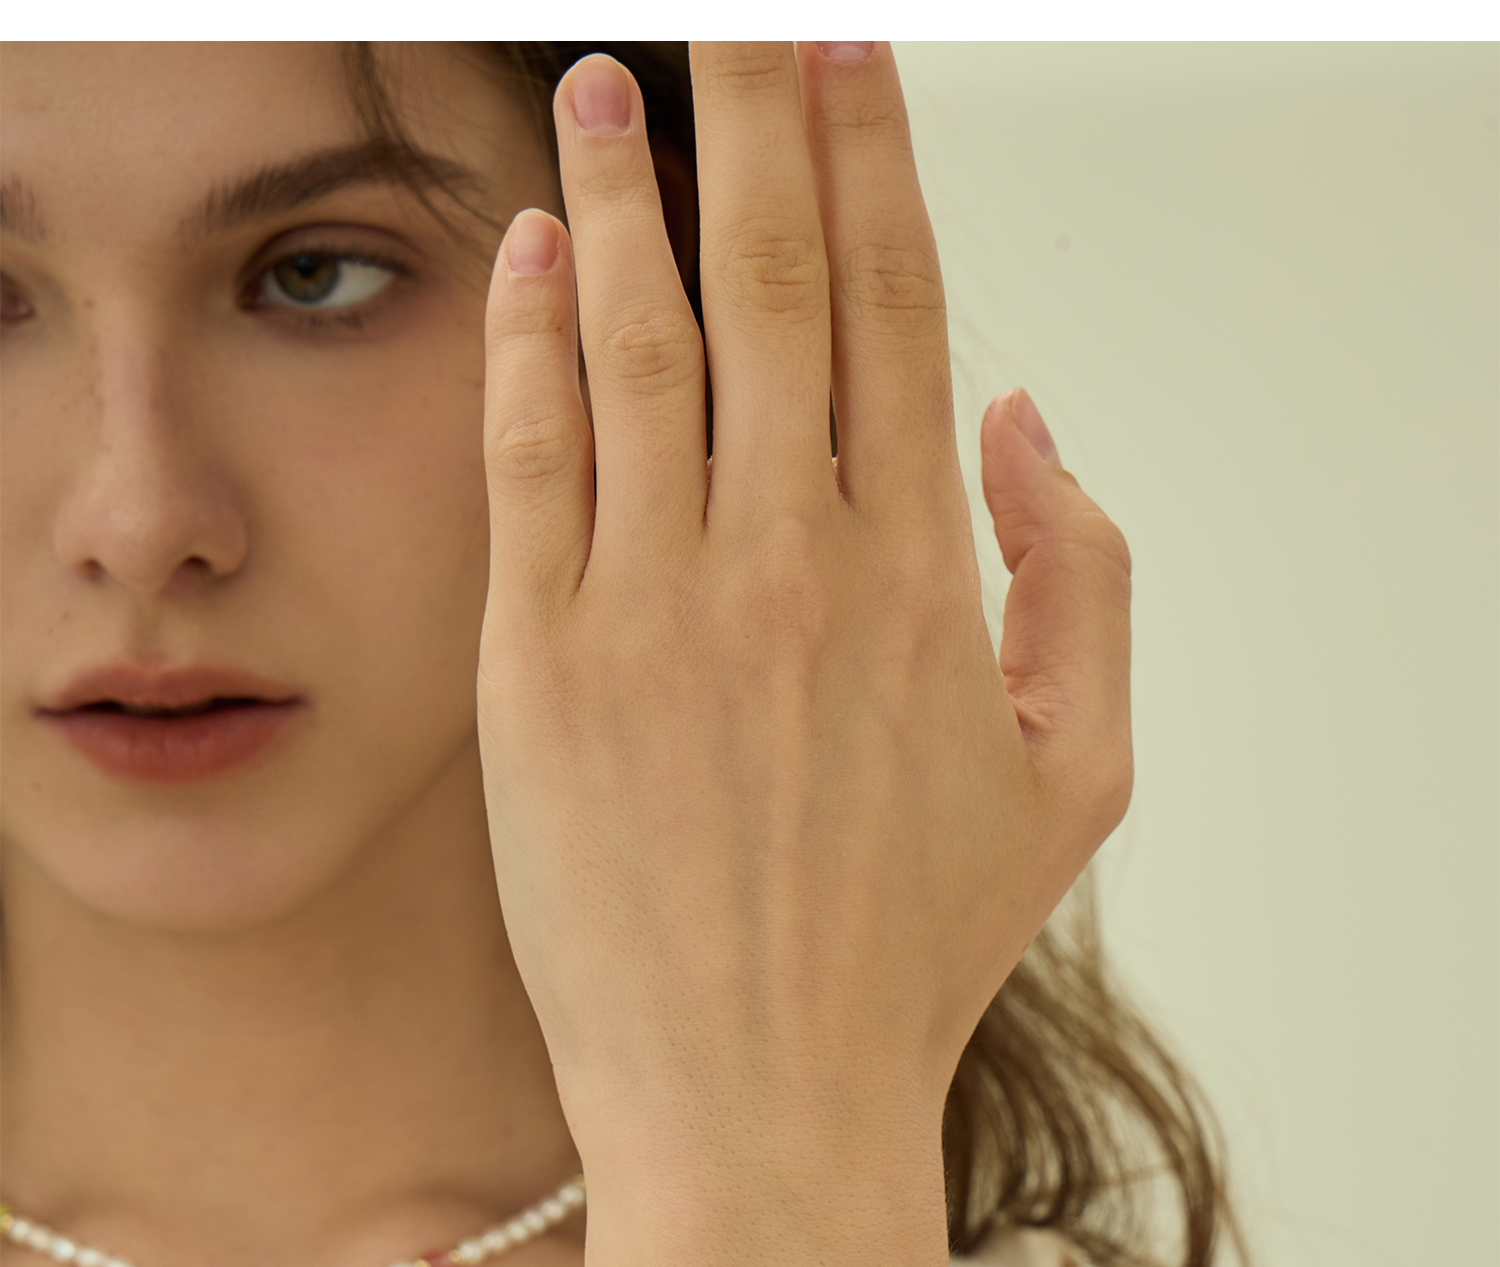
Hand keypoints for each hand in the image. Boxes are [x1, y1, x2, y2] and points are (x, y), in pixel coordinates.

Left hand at [477, 42, 1130, 1265]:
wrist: (761, 1092)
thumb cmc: (909, 942)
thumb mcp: (1080, 771)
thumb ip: (1085, 575)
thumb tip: (1026, 419)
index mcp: (921, 572)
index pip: (893, 308)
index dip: (873, 166)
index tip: (855, 64)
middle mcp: (791, 559)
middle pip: (774, 281)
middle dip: (764, 120)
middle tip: (754, 15)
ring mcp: (656, 605)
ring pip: (642, 341)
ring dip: (626, 194)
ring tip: (609, 85)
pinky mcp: (542, 663)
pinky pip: (534, 459)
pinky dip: (531, 340)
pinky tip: (539, 248)